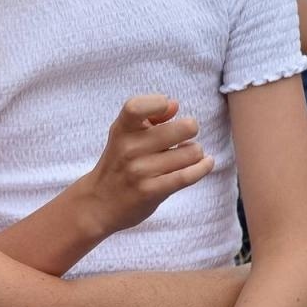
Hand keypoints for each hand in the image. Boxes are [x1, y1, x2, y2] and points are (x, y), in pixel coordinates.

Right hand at [85, 95, 213, 235]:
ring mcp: (140, 171)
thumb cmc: (118, 164)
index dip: (157, 103)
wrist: (99, 203)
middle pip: (183, 129)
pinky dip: (203, 167)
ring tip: (186, 156)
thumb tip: (174, 105)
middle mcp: (129, 148)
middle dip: (191, 131)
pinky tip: (207, 162)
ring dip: (195, 153)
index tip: (166, 109)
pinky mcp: (151, 191)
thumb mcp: (124, 135)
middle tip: (184, 138)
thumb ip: (148, 116)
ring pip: (191, 153)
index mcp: (122, 129)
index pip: (137, 107)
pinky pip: (188, 175)